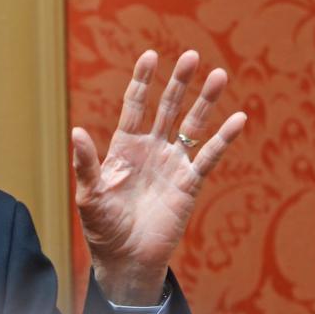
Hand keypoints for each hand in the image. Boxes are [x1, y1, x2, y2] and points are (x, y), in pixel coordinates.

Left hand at [72, 50, 246, 304]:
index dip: (142, 81)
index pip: (135, 106)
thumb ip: (86, 163)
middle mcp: (150, 150)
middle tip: (190, 55)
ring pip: (191, 125)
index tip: (150, 55)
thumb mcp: (89, 194)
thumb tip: (76, 131)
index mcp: (123, 147)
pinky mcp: (189, 183)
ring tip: (219, 75)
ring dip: (205, 102)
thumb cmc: (102, 227)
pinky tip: (238, 119)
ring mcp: (171, 164)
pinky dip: (223, 138)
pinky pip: (208, 156)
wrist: (126, 258)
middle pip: (166, 108)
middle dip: (177, 82)